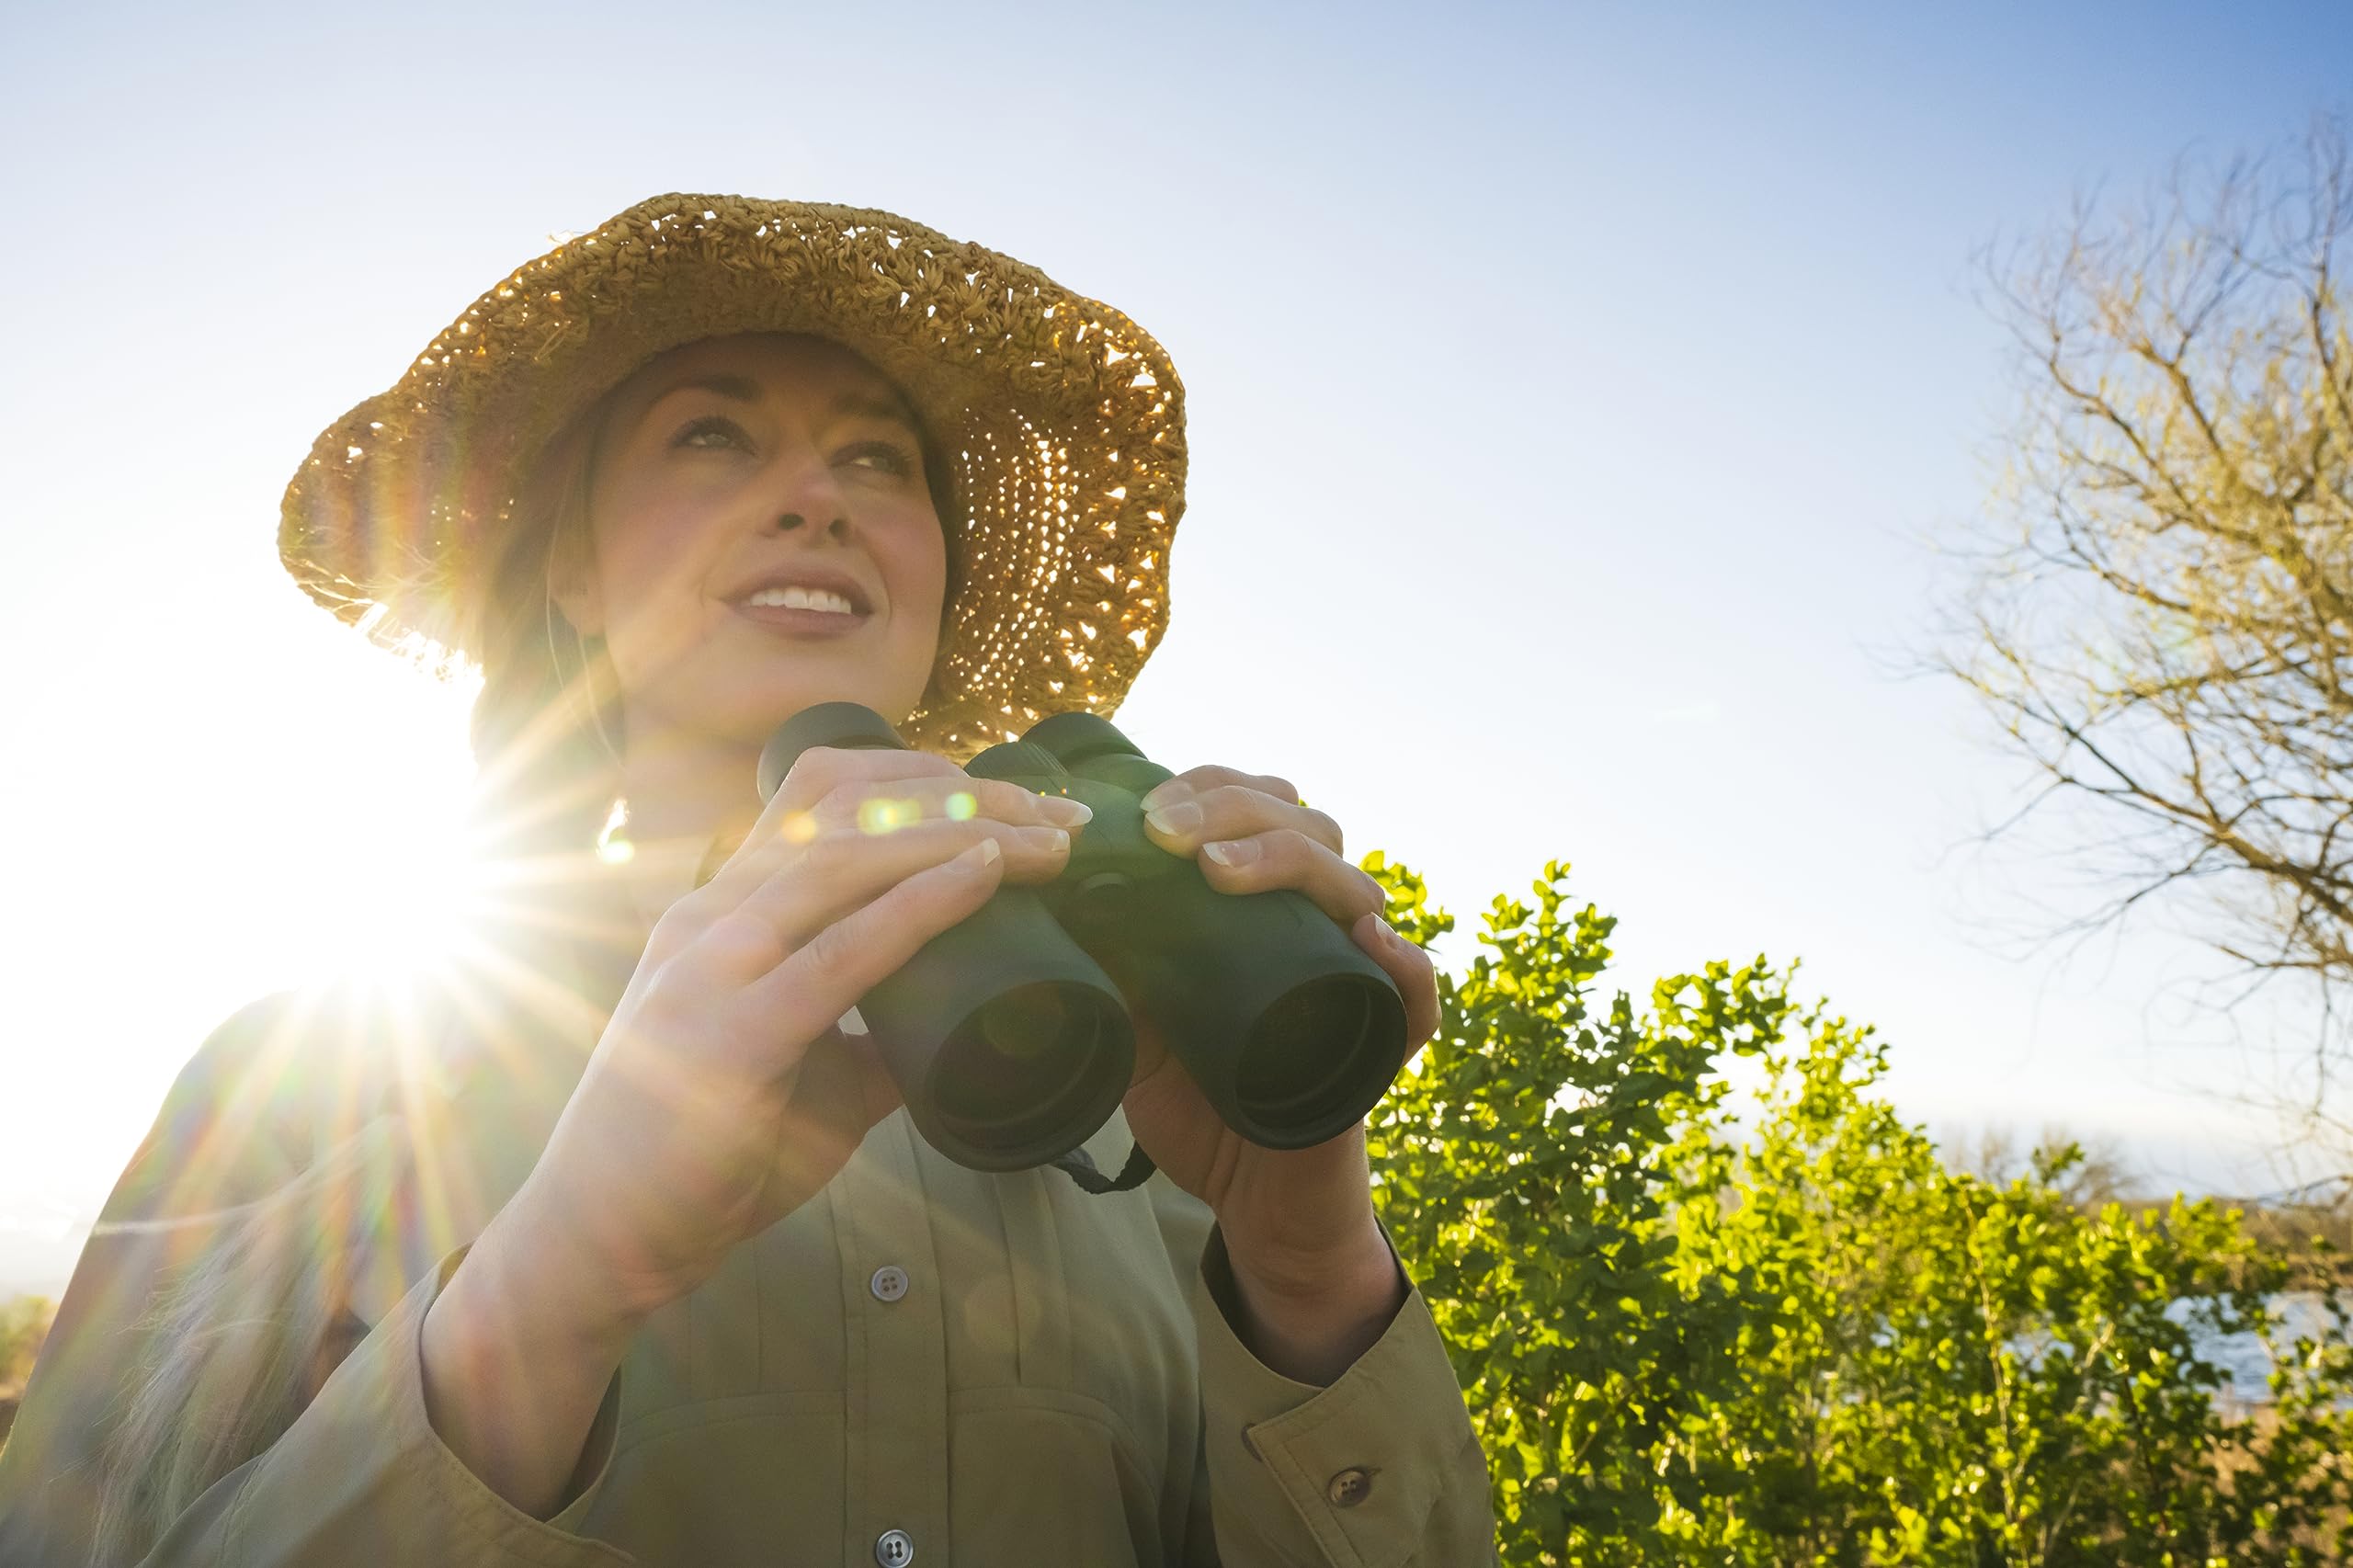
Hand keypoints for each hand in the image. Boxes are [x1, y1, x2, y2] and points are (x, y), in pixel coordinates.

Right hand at [515, 746, 1090, 1328]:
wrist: (598, 1244)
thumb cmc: (698, 1156)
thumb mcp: (804, 1073)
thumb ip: (872, 1039)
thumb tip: (959, 1023)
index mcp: (722, 909)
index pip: (825, 794)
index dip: (927, 777)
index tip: (1019, 799)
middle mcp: (710, 914)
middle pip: (849, 803)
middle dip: (966, 793)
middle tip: (1059, 813)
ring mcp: (710, 965)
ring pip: (848, 855)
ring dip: (962, 834)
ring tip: (1046, 843)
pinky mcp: (729, 1033)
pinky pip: (841, 951)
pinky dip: (922, 904)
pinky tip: (982, 877)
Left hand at [1118, 765, 1439, 1377]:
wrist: (1250, 1201)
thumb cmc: (1198, 1103)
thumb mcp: (1132, 1030)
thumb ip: (1106, 976)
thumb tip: (1043, 912)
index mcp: (1258, 907)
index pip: (1251, 809)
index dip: (1203, 790)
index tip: (1141, 811)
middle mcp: (1313, 926)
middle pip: (1303, 826)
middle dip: (1232, 810)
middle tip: (1165, 831)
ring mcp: (1352, 980)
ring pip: (1354, 888)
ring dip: (1291, 862)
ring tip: (1221, 871)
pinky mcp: (1381, 1047)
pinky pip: (1417, 998)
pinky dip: (1404, 964)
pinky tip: (1368, 938)